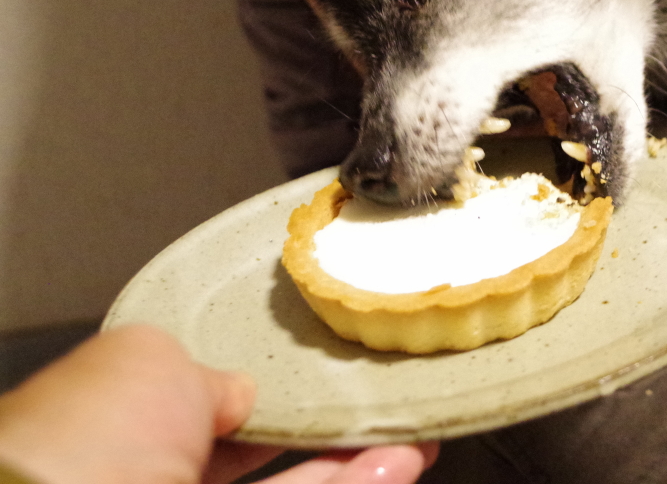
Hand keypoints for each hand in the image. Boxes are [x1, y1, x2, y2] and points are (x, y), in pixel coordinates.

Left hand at [0, 324, 435, 483]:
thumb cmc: (88, 430)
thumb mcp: (151, 358)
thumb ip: (211, 371)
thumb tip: (244, 392)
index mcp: (129, 420)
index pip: (211, 406)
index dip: (272, 392)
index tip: (326, 377)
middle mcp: (163, 470)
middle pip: (265, 452)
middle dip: (332, 433)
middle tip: (386, 410)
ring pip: (296, 483)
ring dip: (362, 465)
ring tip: (415, 441)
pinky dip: (357, 483)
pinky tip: (400, 464)